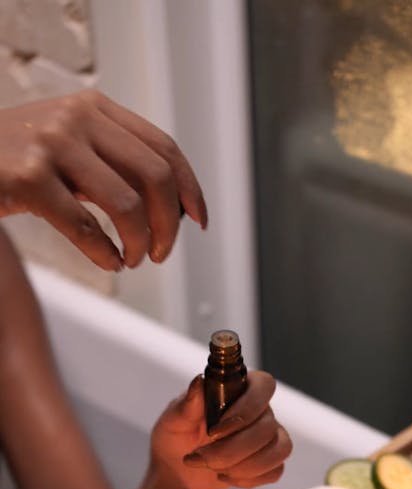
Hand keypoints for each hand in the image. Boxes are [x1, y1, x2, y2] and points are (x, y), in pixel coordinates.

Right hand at [0, 90, 206, 269]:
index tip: (198, 220)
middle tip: (160, 251)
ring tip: (133, 259)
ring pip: (127, 205)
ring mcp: (52, 145)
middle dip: (168, 225)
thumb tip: (169, 207)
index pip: (164, 148)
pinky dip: (106, 254)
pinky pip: (86, 227)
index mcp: (95, 109)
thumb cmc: (14, 158)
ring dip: (139, 243)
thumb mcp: (69, 145)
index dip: (190, 188)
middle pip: (156, 178)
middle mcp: (78, 119)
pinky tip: (109, 262)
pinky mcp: (29, 178)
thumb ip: (112, 162)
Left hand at [151, 373, 292, 488]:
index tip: (215, 430)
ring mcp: (268, 437)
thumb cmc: (175, 438)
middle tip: (202, 457)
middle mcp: (259, 410)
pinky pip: (275, 471)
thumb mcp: (173, 421)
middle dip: (233, 449)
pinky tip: (226, 476)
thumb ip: (187, 404)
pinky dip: (249, 478)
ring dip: (243, 466)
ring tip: (213, 468)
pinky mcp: (269, 462)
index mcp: (238, 390)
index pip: (264, 385)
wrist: (177, 470)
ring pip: (278, 449)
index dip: (247, 408)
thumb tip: (199, 382)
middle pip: (268, 426)